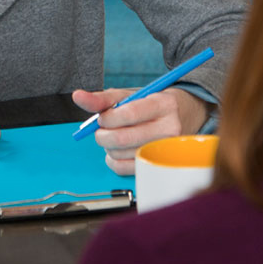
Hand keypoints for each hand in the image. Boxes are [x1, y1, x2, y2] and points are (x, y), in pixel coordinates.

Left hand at [71, 87, 208, 174]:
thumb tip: (77, 97)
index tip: (102, 117)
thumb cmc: (153, 105)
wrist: (184, 117)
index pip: (129, 113)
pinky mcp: (159, 165)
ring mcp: (166, 150)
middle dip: (102, 134)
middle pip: (123, 138)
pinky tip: (116, 150)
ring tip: (113, 137)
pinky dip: (112, 160)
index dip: (108, 117)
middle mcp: (169, 128)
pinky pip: (124, 169)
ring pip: (120, 154)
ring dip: (107, 146)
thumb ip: (103, 98)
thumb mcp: (133, 95)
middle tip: (101, 129)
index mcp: (163, 105)